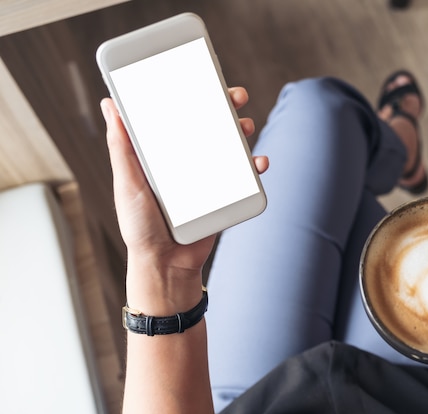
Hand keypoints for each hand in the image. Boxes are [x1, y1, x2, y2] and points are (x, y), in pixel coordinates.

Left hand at [101, 87, 268, 310]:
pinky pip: (244, 178)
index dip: (192, 95)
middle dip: (224, 108)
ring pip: (229, 147)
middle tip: (236, 96)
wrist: (166, 265)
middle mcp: (186, 163)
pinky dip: (256, 167)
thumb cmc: (140, 227)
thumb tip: (110, 105)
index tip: (203, 77)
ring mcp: (207, 179)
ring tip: (245, 126)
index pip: (179, 117)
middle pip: (209, 126)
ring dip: (241, 132)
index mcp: (162, 155)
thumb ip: (122, 147)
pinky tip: (260, 162)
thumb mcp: (128, 183)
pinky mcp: (224, 196)